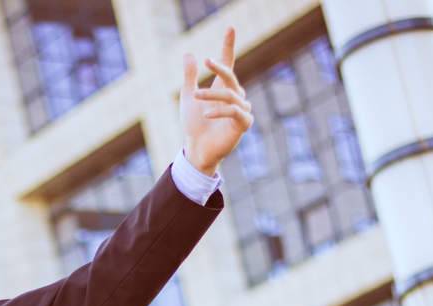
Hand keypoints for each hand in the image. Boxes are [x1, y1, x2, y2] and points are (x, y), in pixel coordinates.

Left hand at [181, 27, 252, 174]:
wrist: (196, 150)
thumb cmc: (193, 125)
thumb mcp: (189, 97)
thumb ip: (190, 77)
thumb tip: (189, 53)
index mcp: (222, 88)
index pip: (228, 63)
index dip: (228, 46)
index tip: (230, 28)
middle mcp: (235, 96)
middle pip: (230, 76)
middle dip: (220, 67)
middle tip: (207, 60)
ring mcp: (241, 110)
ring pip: (230, 94)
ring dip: (211, 95)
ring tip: (196, 97)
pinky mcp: (243, 124)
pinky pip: (235, 111)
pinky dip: (220, 110)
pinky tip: (206, 114)